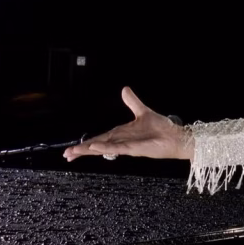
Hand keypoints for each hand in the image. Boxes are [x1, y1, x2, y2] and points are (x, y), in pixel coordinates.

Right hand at [63, 87, 192, 161]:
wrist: (176, 137)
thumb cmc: (162, 128)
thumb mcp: (143, 111)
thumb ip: (132, 102)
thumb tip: (124, 89)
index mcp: (121, 134)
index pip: (100, 138)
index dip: (86, 143)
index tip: (72, 149)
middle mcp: (122, 141)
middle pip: (97, 145)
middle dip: (82, 150)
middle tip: (66, 155)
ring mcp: (127, 146)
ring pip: (103, 148)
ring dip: (89, 150)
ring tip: (73, 153)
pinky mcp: (134, 149)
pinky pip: (117, 148)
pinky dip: (106, 147)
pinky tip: (95, 148)